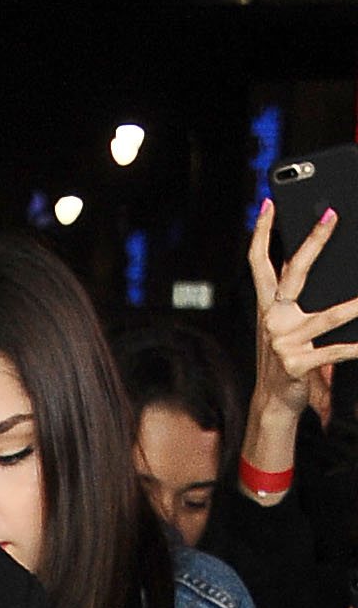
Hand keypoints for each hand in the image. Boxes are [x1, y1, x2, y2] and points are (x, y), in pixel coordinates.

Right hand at [246, 200, 357, 427]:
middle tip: (331, 214)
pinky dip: (355, 347)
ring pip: (329, 315)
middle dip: (313, 241)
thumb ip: (294, 296)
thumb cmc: (286, 357)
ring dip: (356, 305)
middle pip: (293, 273)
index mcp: (267, 306)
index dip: (261, 233)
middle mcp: (272, 319)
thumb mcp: (284, 325)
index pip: (259, 263)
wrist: (273, 402)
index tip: (270, 204)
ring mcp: (284, 341)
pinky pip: (335, 351)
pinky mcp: (297, 364)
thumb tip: (307, 260)